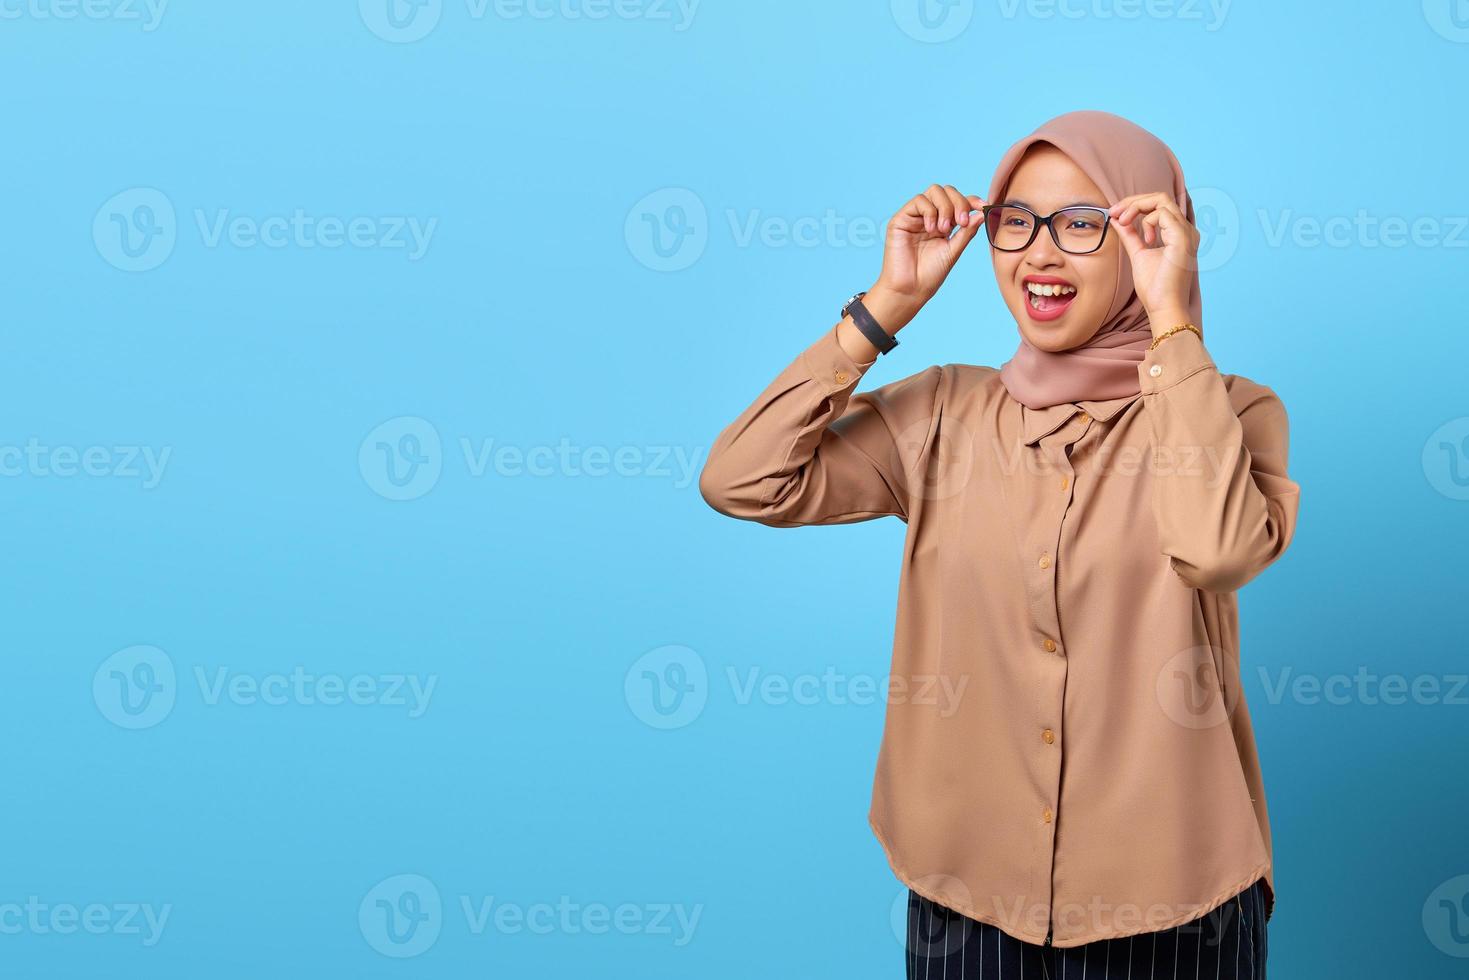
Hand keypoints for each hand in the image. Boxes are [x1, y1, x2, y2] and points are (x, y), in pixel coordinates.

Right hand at [870, 184, 987, 329]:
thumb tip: (982, 213)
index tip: (982, 206)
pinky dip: (930, 211)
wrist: (910, 290)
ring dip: (945, 207)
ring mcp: (915, 217)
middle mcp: (929, 217)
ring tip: (944, 229)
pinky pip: (919, 200)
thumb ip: (967, 232)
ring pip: (934, 191)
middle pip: (947, 191)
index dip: (971, 200)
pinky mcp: (901, 219)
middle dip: (959, 203)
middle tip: (961, 223)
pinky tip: (931, 229)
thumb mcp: (954, 251)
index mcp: (944, 224)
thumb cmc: (930, 275)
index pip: (958, 202)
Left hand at [1107, 192, 1198, 332]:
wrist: (1164, 307)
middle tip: (1114, 212)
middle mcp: (1186, 230)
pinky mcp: (1182, 238)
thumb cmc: (1155, 288)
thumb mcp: (1138, 254)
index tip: (1114, 213)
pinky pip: (1162, 213)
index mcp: (1178, 233)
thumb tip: (1118, 219)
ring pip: (1162, 199)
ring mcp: (1186, 233)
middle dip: (1133, 201)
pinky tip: (1144, 239)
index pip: (1159, 205)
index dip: (1135, 204)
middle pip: (1160, 197)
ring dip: (1136, 207)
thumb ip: (1130, 236)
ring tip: (1123, 222)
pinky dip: (1146, 220)